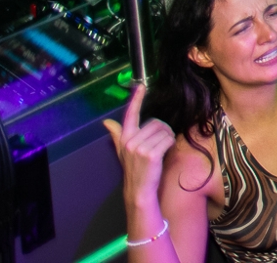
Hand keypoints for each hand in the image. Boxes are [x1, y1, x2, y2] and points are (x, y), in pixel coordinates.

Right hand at [101, 81, 174, 203]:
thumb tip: (106, 122)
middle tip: (158, 144)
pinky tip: (165, 153)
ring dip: (167, 138)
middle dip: (162, 131)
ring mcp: (139, 148)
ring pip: (164, 130)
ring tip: (160, 149)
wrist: (139, 190)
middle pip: (156, 122)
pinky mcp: (151, 154)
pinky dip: (170, 144)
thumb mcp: (123, 151)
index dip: (136, 99)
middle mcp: (130, 141)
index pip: (130, 114)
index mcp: (124, 137)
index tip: (141, 86)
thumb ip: (117, 135)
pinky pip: (168, 139)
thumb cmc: (134, 169)